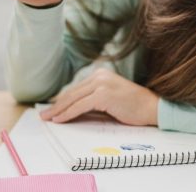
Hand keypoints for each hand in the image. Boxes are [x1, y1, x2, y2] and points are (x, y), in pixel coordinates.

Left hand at [40, 68, 159, 125]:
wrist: (152, 107)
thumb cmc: (133, 107)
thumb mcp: (110, 100)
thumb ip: (93, 101)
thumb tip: (73, 111)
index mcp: (100, 74)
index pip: (76, 89)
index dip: (62, 100)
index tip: (51, 109)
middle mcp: (99, 76)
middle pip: (72, 93)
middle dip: (56, 105)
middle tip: (43, 115)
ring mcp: (101, 84)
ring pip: (73, 99)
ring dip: (58, 110)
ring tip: (47, 118)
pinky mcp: (103, 94)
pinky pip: (80, 106)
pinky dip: (68, 114)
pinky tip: (59, 120)